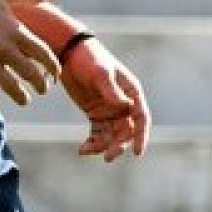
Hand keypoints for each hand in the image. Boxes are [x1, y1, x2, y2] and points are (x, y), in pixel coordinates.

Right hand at [0, 0, 60, 107]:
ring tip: (25, 100)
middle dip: (40, 84)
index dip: (52, 65)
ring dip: (19, 96)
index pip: (42, 53)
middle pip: (29, 72)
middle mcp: (3, 48)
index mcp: (15, 31)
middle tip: (44, 90)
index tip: (56, 73)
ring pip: (9, 84)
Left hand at [61, 38, 150, 162]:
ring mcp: (109, 109)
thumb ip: (112, 91)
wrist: (69, 54)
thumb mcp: (100, 73)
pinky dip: (92, 143)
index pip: (141, 118)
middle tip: (107, 157)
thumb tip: (126, 107)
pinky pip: (98, 133)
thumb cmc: (89, 59)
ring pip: (112, 135)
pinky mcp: (95, 113)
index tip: (137, 152)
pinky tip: (82, 149)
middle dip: (119, 145)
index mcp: (131, 92)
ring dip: (103, 146)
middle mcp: (123, 103)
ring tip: (86, 150)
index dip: (141, 136)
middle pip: (126, 131)